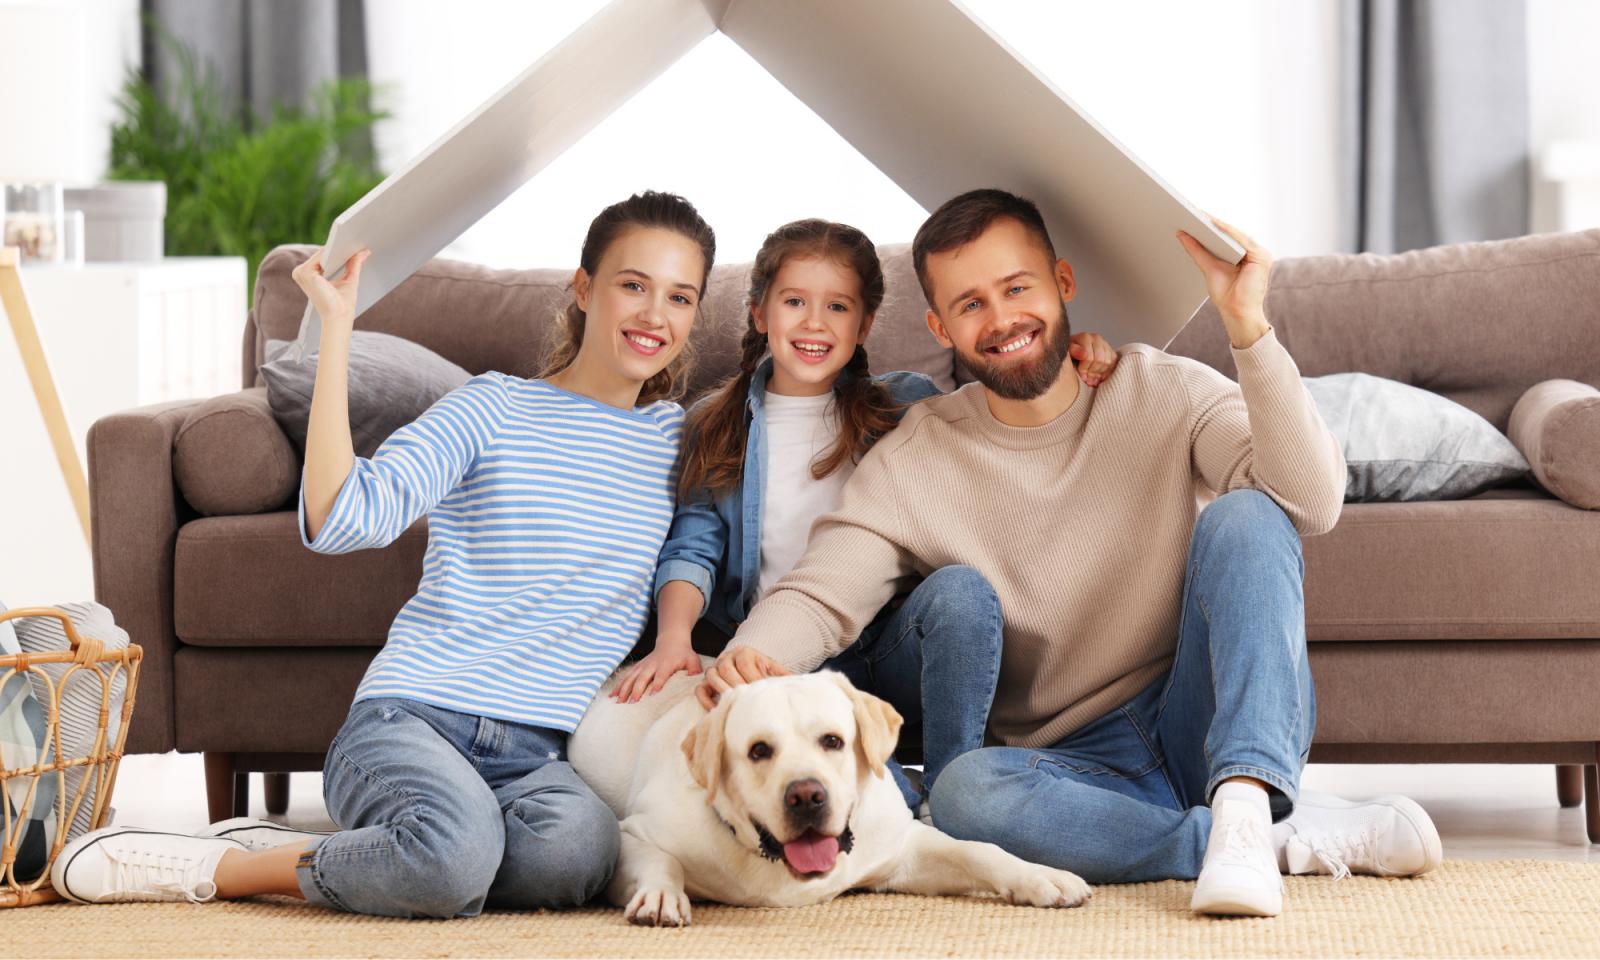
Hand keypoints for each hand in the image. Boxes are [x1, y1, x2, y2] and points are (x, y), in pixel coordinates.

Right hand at [291, 247, 369, 330]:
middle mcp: (301, 272)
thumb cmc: (342, 304)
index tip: (352, 241)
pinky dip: (333, 252)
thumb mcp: (350, 280)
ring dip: (336, 247)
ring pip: (322, 254)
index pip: (323, 257)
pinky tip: (344, 246)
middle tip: (356, 236)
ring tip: (352, 240)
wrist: (339, 317)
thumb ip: (354, 265)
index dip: (337, 250)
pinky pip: (322, 256)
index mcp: (308, 274)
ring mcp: (301, 272)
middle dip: (338, 247)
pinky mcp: (305, 273)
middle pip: (322, 254)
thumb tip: (364, 252)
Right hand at [612, 642, 702, 702]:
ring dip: (624, 689)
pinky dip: (619, 686)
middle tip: (632, 702)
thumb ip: (694, 670)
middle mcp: (652, 665)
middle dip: (636, 690)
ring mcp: (643, 666)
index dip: (657, 683)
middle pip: (643, 678)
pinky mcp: (637, 668)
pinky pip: (626, 677)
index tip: (652, 695)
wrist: (671, 642)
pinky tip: (612, 696)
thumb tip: (695, 680)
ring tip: (618, 701)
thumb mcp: (692, 660)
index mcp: (666, 664)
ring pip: (631, 677)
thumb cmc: (683, 654)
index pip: (661, 675)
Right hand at [693, 647, 788, 709]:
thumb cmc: (765, 674)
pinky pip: (700, 689)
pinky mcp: (706, 683)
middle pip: (726, 668)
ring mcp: (715, 669)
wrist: (752, 672)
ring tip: (734, 704)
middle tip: (747, 701)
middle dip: (737, 685)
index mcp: (745, 652)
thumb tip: (802, 686)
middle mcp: (727, 657)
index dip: (753, 679)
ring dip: (722, 690)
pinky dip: (706, 700)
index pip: (745, 664)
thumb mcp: (776, 672)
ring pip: (711, 675)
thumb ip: (785, 677)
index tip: (761, 693)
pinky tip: (717, 710)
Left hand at [1067, 331, 1116, 386]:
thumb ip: (1074, 352)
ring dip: (1100, 373)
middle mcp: (1096, 338)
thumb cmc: (1069, 354)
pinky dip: (1107, 372)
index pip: (1089, 357)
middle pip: (1100, 360)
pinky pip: (1113, 363)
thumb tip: (1084, 354)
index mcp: (1085, 337)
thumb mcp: (1067, 353)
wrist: (1074, 353)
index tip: (1081, 376)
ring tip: (1092, 380)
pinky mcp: (1111, 351)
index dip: (1085, 369)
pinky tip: (1099, 377)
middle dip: (1093, 372)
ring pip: (1107, 362)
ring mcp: (1105, 344)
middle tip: (1087, 380)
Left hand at [1176, 218, 1271, 347]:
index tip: (1194, 214)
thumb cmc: (1226, 296)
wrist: (1237, 314)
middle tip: (1194, 210)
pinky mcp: (1262, 257)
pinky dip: (1228, 232)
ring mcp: (1261, 254)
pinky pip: (1242, 240)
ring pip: (1236, 234)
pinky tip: (1215, 224)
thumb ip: (1197, 250)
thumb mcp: (1208, 267)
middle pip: (1232, 234)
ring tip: (1201, 215)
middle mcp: (1254, 253)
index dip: (1211, 225)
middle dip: (1213, 223)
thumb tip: (1181, 233)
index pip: (1227, 237)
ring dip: (1219, 224)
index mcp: (1245, 255)